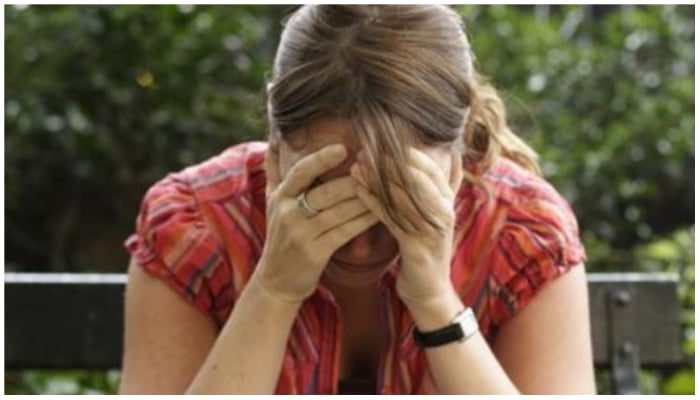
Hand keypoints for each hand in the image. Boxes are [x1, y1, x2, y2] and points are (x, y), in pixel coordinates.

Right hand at [254, 144, 378, 303]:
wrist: (276, 280)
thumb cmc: (280, 235)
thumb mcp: (271, 201)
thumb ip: (274, 168)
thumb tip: (274, 133)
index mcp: (279, 196)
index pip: (300, 172)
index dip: (321, 159)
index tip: (344, 148)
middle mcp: (287, 213)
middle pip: (325, 192)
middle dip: (354, 180)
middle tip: (378, 166)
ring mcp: (301, 235)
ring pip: (339, 212)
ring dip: (365, 198)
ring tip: (386, 186)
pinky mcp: (314, 253)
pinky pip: (345, 232)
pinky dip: (364, 220)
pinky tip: (380, 212)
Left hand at [351, 147, 463, 307]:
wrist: (429, 292)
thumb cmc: (427, 249)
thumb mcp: (438, 215)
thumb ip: (442, 187)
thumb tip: (452, 154)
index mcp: (447, 203)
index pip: (432, 169)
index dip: (410, 154)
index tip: (386, 141)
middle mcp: (443, 213)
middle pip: (419, 179)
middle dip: (391, 162)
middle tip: (366, 150)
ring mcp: (432, 231)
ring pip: (403, 197)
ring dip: (377, 179)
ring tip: (357, 165)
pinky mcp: (417, 247)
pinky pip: (391, 219)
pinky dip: (373, 202)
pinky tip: (358, 190)